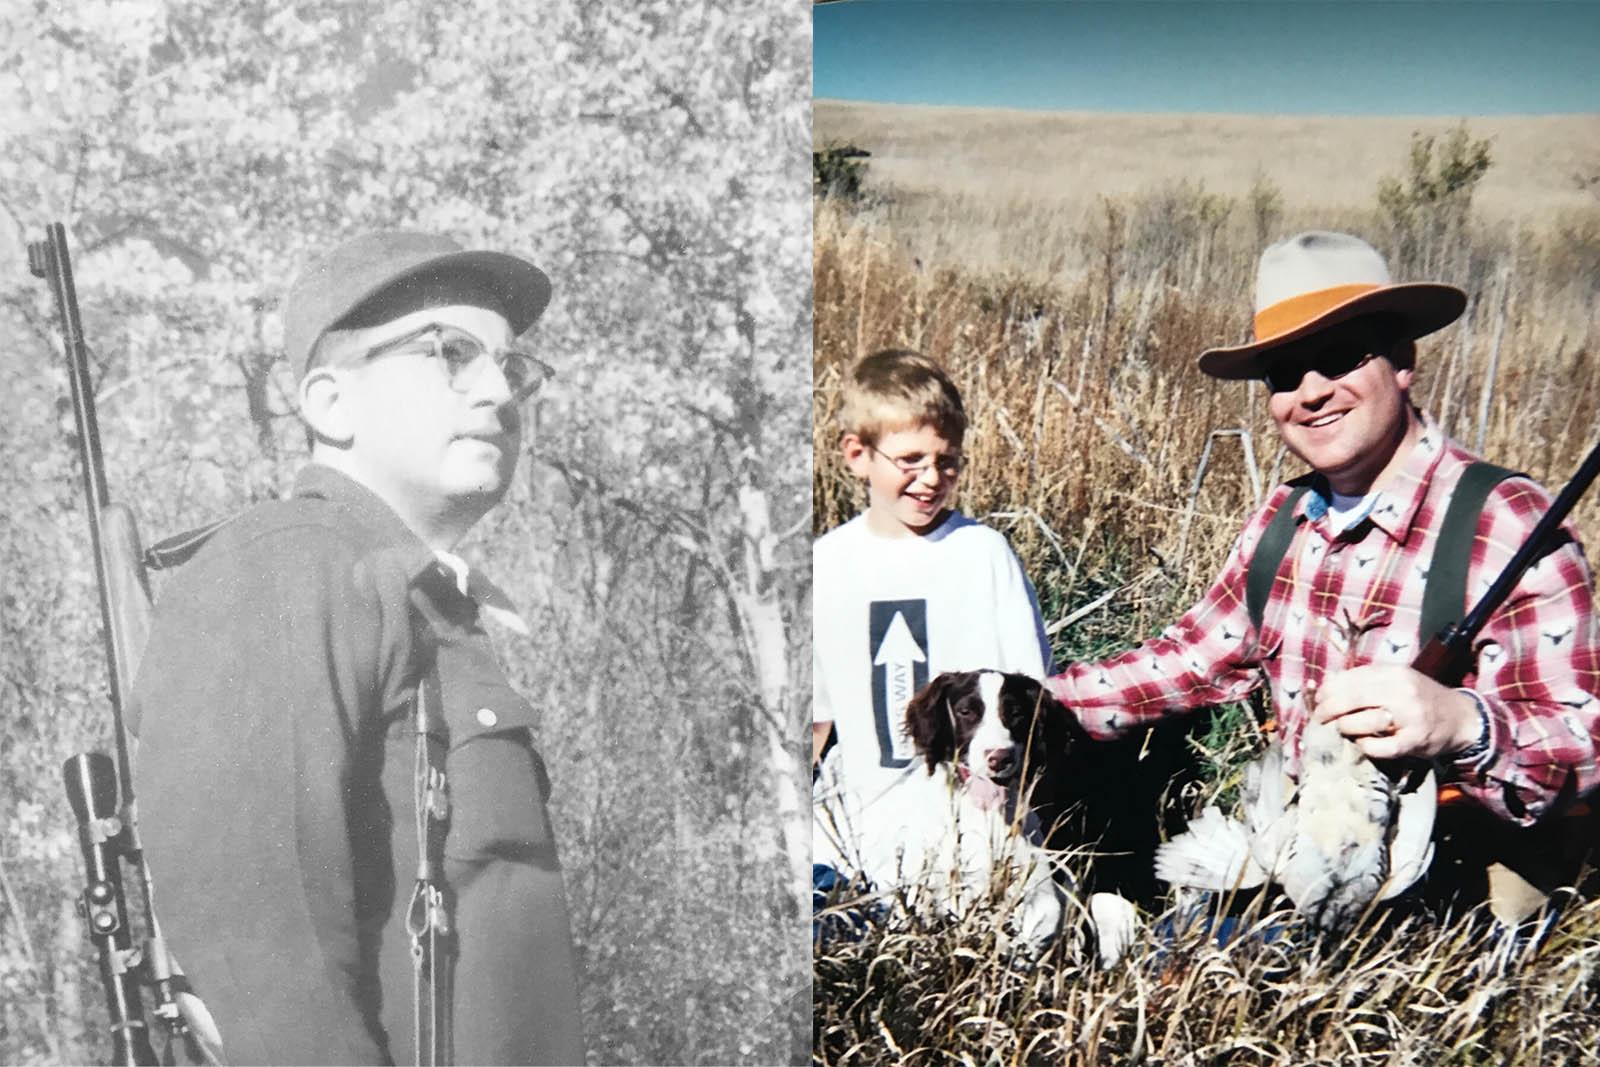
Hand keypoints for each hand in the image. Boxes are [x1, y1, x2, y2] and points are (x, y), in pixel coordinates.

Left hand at [1311, 664, 1483, 760]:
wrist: (1460, 717)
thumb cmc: (1420, 697)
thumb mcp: (1397, 679)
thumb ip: (1366, 680)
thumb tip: (1327, 685)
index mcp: (1394, 672)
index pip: (1350, 678)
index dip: (1328, 690)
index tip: (1318, 699)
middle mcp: (1402, 691)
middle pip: (1352, 698)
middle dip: (1329, 709)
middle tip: (1320, 718)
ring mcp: (1410, 716)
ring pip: (1363, 721)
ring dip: (1346, 726)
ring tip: (1342, 729)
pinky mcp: (1415, 740)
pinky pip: (1381, 747)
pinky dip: (1366, 746)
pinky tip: (1363, 743)